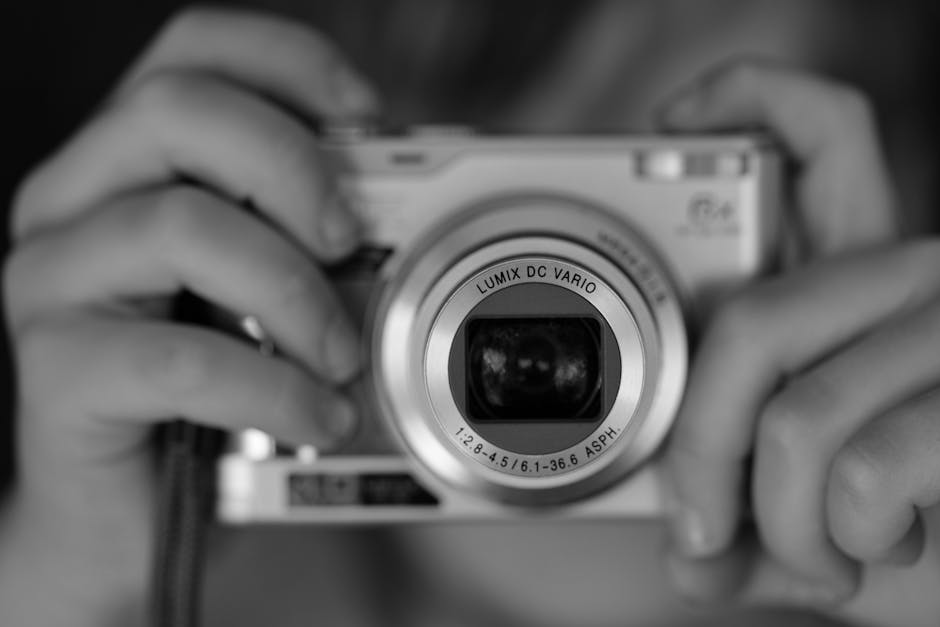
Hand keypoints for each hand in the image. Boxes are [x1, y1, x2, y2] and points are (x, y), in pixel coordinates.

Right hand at [0, 8, 376, 624]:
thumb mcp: (262, 285)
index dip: (286, 61)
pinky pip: (180, 358)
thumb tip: (398, 204)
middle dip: (291, 168)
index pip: (191, 51)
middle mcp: (75, 198)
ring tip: (341, 355)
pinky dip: (271, 387)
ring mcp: (53, 278)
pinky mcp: (56, 366)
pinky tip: (316, 417)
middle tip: (349, 241)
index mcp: (129, 160)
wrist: (130, 507)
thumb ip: (305, 232)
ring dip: (292, 292)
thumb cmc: (207, 383)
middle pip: (176, 110)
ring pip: (180, 226)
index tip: (367, 115)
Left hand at [660, 60, 939, 624]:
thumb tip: (689, 559)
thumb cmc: (925, 525)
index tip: (674, 118)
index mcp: (862, 282)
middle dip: (702, 448)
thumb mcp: (820, 504)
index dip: (750, 99)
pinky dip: (841, 544)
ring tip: (815, 557)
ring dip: (783, 526)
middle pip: (755, 321)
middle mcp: (912, 281)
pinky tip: (876, 548)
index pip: (825, 139)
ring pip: (799, 418)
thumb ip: (749, 509)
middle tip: (701, 525)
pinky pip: (862, 473)